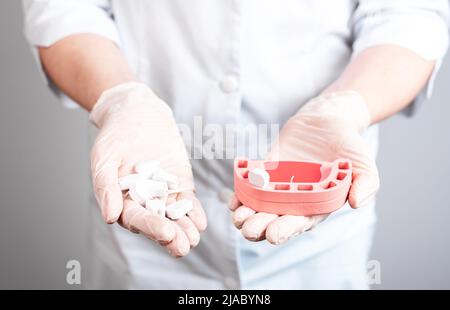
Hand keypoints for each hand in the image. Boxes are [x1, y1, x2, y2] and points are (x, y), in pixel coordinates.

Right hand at [90, 82, 206, 256]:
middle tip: (183, 246)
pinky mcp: (179, 183)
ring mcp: (163, 193)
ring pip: (174, 215)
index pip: (135, 218)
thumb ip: (106, 187)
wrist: (137, 113)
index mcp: (121, 200)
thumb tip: (110, 217)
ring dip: (184, 228)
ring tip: (194, 238)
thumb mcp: (104, 158)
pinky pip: (187, 200)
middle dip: (170, 235)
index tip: (165, 233)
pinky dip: (194, 211)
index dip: (150, 226)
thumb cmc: (114, 136)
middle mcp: (143, 201)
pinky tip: (200, 222)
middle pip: (157, 222)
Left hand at [229, 91, 378, 243]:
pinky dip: (241, 194)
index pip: (300, 223)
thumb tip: (356, 203)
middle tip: (249, 230)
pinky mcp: (266, 171)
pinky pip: (251, 186)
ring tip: (238, 218)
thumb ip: (365, 184)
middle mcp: (296, 200)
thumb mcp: (363, 165)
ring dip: (247, 215)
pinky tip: (233, 200)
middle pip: (275, 220)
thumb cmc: (348, 146)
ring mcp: (279, 187)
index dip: (286, 230)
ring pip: (260, 207)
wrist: (328, 120)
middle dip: (261, 227)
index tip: (274, 235)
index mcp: (317, 205)